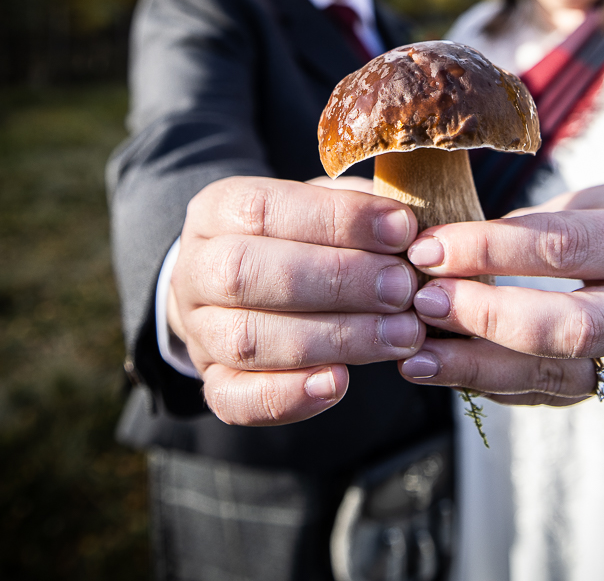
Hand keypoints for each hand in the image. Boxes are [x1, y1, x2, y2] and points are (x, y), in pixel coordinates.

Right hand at [169, 176, 423, 425]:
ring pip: (247, 340)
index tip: (401, 231)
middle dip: (337, 281)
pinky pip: (236, 398)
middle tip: (403, 289)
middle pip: (247, 274)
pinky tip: (340, 384)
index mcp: (218, 210)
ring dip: (332, 340)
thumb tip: (407, 228)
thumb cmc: (301, 237)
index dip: (336, 220)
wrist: (246, 285)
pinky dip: (289, 396)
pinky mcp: (213, 381)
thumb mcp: (324, 204)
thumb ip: (358, 209)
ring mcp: (199, 331)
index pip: (264, 208)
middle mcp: (196, 269)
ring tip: (399, 335)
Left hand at [395, 184, 603, 404]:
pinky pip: (544, 395)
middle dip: (487, 318)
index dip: (490, 249)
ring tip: (414, 357)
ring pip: (554, 376)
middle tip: (424, 303)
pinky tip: (443, 373)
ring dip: (476, 369)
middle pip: (569, 327)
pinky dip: (489, 385)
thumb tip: (443, 250)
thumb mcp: (588, 201)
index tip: (428, 248)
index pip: (563, 248)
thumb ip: (528, 228)